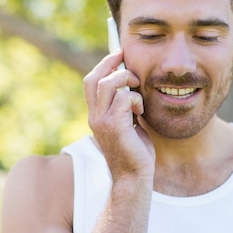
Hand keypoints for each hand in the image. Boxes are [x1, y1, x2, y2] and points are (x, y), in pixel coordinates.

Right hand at [84, 51, 154, 181]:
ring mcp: (102, 122)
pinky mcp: (115, 126)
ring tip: (138, 88)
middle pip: (95, 79)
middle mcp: (95, 117)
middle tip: (125, 57)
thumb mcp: (128, 124)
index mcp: (96, 115)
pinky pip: (124, 98)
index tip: (119, 54)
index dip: (103, 65)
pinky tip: (141, 112)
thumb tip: (134, 87)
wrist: (133, 178)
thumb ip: (126, 107)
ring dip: (126, 80)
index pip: (91, 82)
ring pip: (108, 84)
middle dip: (111, 63)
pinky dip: (136, 99)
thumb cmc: (134, 152)